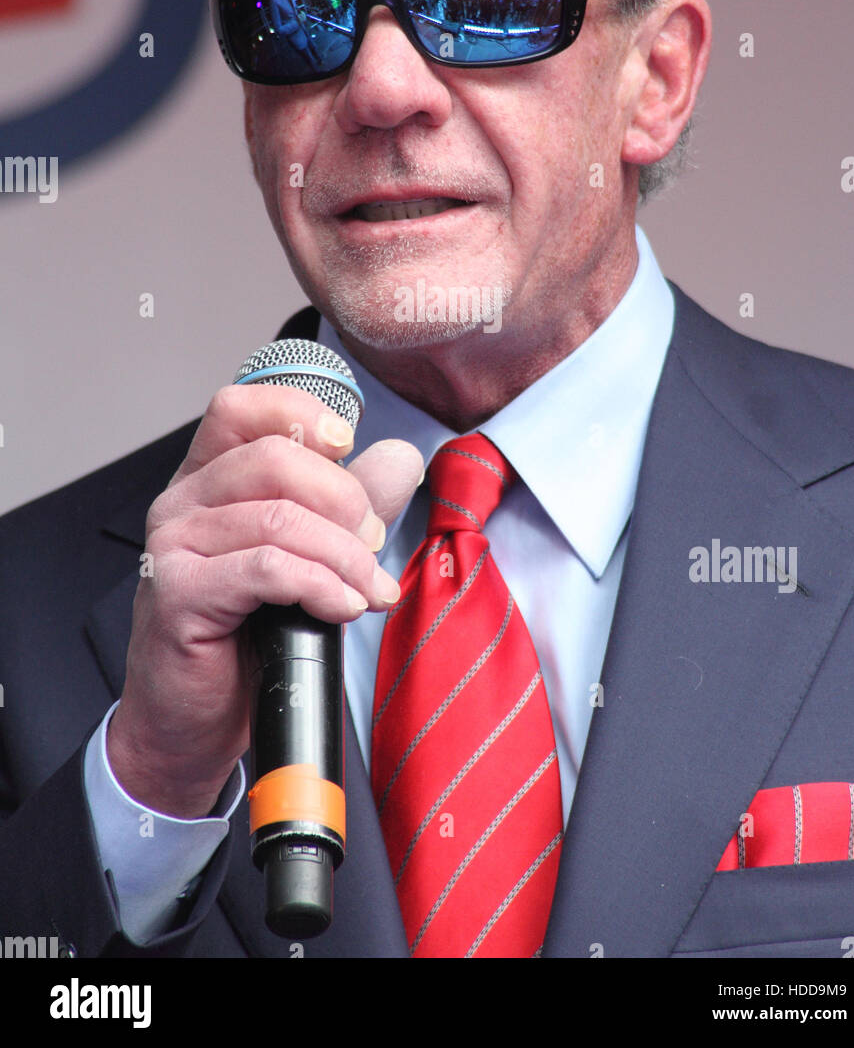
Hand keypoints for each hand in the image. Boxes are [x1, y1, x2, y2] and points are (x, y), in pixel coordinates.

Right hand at [106, 385, 422, 816]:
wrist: (190, 724)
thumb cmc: (243, 640)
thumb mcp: (308, 557)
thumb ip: (350, 504)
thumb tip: (401, 457)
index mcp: (207, 479)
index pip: (242, 408)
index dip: (301, 412)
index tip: (348, 445)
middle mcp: (181, 502)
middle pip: (275, 458)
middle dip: (345, 499)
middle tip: (371, 547)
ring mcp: (172, 546)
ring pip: (279, 518)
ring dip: (344, 556)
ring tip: (367, 588)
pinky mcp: (179, 594)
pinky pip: (268, 569)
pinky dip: (321, 585)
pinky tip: (344, 607)